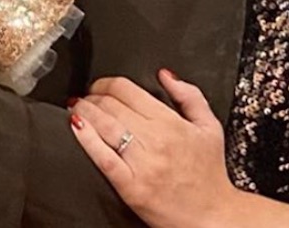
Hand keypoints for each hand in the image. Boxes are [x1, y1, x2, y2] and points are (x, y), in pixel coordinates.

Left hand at [70, 70, 242, 227]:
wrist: (212, 216)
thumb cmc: (209, 174)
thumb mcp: (209, 127)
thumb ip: (189, 95)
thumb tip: (165, 75)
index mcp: (171, 123)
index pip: (127, 90)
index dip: (106, 82)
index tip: (99, 85)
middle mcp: (155, 140)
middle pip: (111, 105)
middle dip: (92, 96)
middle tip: (85, 97)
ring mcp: (142, 164)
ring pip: (104, 126)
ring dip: (84, 111)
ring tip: (76, 107)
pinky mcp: (131, 187)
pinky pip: (103, 157)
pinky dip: (86, 139)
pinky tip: (77, 127)